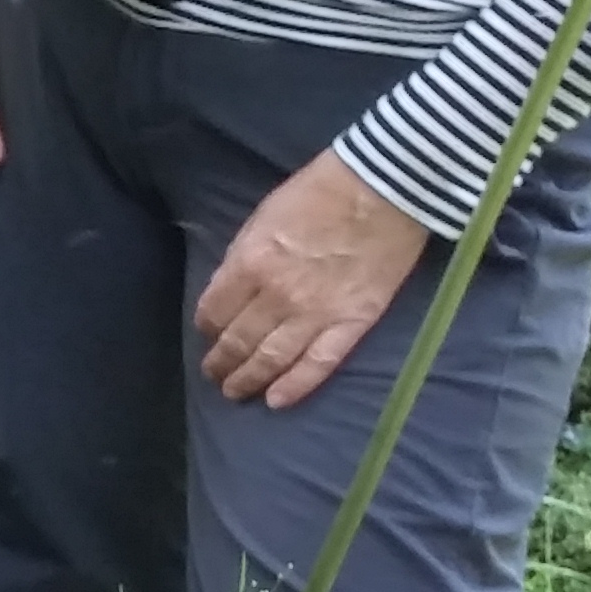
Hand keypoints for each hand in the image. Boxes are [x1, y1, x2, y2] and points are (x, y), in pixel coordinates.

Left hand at [197, 154, 428, 408]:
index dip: (206, 327)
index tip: (206, 333)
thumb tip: (229, 289)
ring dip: (247, 378)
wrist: (383, 190)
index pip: (214, 311)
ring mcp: (315, 313)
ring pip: (271, 358)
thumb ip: (242, 258)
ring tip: (234, 391)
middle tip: (213, 373)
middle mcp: (276, 296)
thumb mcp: (261, 218)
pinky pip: (318, 363)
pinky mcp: (353, 323)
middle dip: (220, 361)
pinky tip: (276, 401)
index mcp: (248, 264)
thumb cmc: (319, 193)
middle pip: (237, 340)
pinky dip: (295, 386)